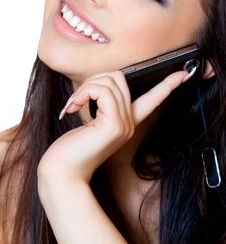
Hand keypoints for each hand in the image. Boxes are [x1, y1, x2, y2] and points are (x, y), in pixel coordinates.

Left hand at [37, 70, 187, 182]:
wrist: (63, 171)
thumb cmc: (73, 146)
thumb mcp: (92, 120)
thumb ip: (102, 102)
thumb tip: (101, 81)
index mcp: (127, 120)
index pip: (153, 99)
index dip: (168, 85)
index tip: (183, 74)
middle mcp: (130, 123)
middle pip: (120, 77)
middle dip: (95, 79)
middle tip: (80, 97)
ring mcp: (124, 124)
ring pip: (110, 81)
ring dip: (87, 86)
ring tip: (75, 103)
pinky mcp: (114, 125)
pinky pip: (103, 91)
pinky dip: (85, 92)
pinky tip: (74, 106)